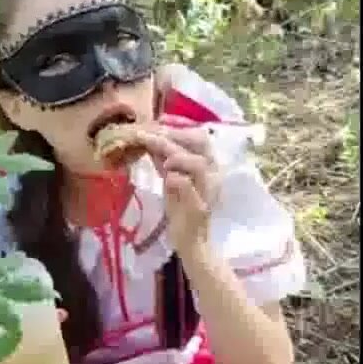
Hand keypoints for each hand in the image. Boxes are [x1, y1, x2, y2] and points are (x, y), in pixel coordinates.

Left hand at [136, 115, 221, 255]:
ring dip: (176, 156)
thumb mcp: (171, 179)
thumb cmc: (182, 210)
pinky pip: (189, 186)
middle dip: (174, 135)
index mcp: (208, 165)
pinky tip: (166, 178)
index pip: (199, 136)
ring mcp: (208, 191)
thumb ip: (164, 160)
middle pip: (201, 143)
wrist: (190, 243)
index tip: (159, 120)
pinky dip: (176, 179)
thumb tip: (149, 138)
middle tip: (149, 136)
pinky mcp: (199, 208)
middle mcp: (213, 174)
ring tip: (160, 160)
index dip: (179, 125)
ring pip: (198, 163)